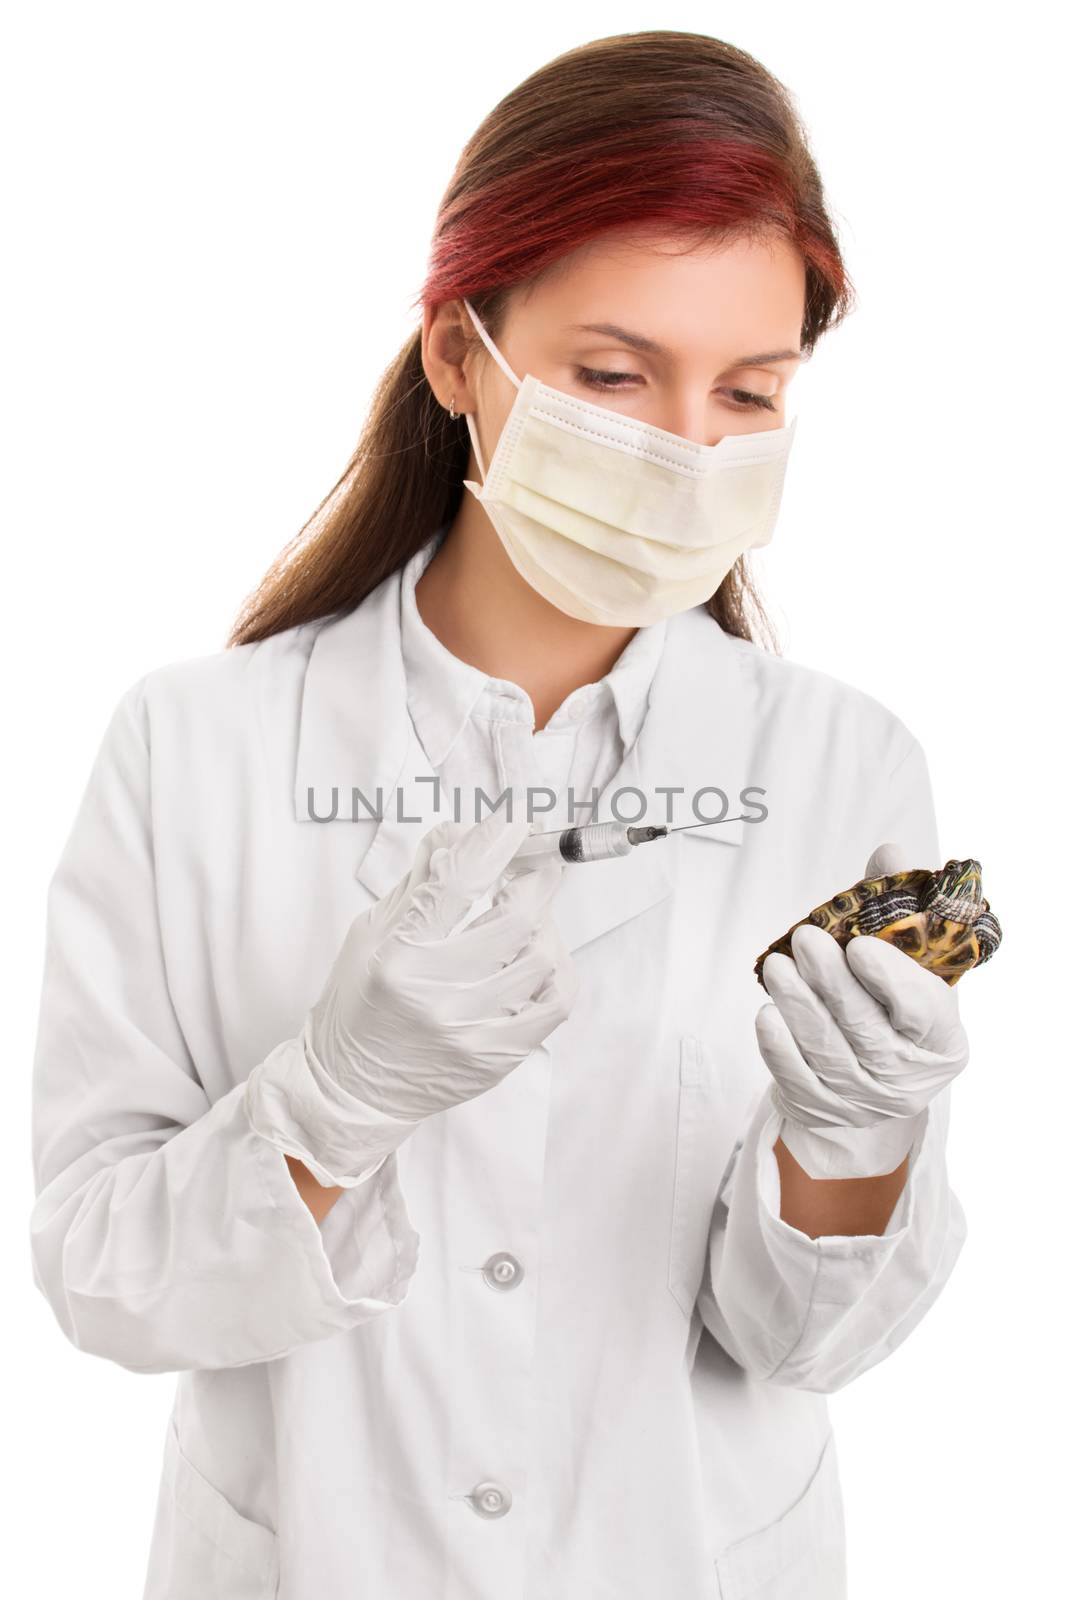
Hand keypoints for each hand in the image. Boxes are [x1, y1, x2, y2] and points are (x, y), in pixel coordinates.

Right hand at [306, 796, 577, 1124]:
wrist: (351, 1089)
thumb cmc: (358, 1004)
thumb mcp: (370, 933)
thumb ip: (421, 882)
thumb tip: (466, 833)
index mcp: (398, 958)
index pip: (459, 883)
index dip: (495, 841)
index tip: (516, 819)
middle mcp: (438, 996)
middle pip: (517, 916)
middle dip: (534, 876)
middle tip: (532, 862)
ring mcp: (473, 1031)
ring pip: (543, 954)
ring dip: (542, 923)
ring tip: (523, 918)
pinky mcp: (499, 1057)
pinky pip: (557, 1000)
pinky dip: (556, 967)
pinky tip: (536, 958)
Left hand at [754, 841, 969, 1177]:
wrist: (871, 1083)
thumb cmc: (894, 1009)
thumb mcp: (912, 967)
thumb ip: (898, 909)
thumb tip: (888, 852)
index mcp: (942, 1038)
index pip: (920, 1010)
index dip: (891, 979)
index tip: (859, 945)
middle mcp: (907, 1076)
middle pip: (866, 1027)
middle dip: (831, 981)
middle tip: (804, 938)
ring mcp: (863, 1098)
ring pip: (826, 1050)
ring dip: (798, 1004)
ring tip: (776, 966)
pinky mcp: (821, 1108)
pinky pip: (796, 1077)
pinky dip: (778, 1046)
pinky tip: (767, 1013)